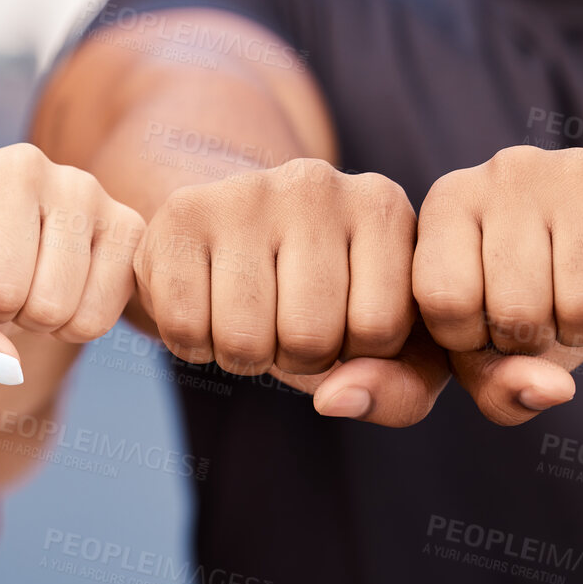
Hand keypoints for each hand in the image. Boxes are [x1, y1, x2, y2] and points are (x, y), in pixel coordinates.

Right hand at [132, 158, 447, 426]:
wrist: (239, 232)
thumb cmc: (329, 298)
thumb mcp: (390, 346)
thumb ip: (399, 392)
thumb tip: (334, 400)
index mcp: (383, 208)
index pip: (379, 329)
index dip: (356, 353)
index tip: (344, 320)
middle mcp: (318, 183)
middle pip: (310, 336)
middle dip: (297, 358)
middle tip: (289, 321)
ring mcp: (245, 191)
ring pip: (244, 338)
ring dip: (244, 355)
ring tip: (251, 314)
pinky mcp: (182, 211)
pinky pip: (184, 327)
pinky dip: (193, 343)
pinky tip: (207, 306)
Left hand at [413, 145, 582, 424]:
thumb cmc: (531, 296)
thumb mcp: (491, 346)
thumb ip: (496, 389)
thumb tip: (549, 391)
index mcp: (448, 203)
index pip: (444, 299)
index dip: (471, 340)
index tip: (485, 327)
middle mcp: (504, 172)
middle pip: (516, 308)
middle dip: (534, 341)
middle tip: (542, 316)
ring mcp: (576, 171)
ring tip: (578, 306)